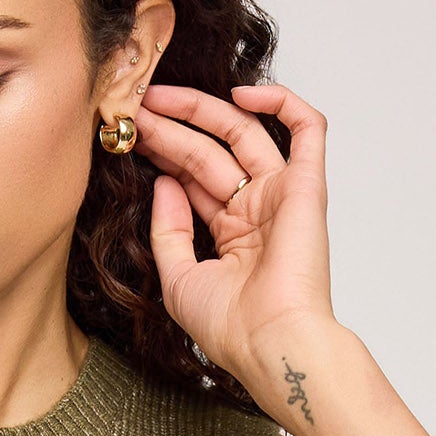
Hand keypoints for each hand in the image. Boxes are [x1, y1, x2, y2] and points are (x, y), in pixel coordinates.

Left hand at [132, 81, 335, 381]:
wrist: (268, 343)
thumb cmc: (230, 326)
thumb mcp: (179, 278)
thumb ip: (168, 230)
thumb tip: (164, 183)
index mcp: (231, 233)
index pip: (192, 178)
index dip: (161, 152)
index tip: (128, 135)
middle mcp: (257, 209)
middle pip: (209, 151)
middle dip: (170, 128)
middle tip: (134, 107)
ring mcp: (282, 196)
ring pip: (244, 133)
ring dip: (202, 110)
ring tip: (158, 97)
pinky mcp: (307, 187)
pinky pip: (308, 129)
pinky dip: (282, 102)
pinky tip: (240, 93)